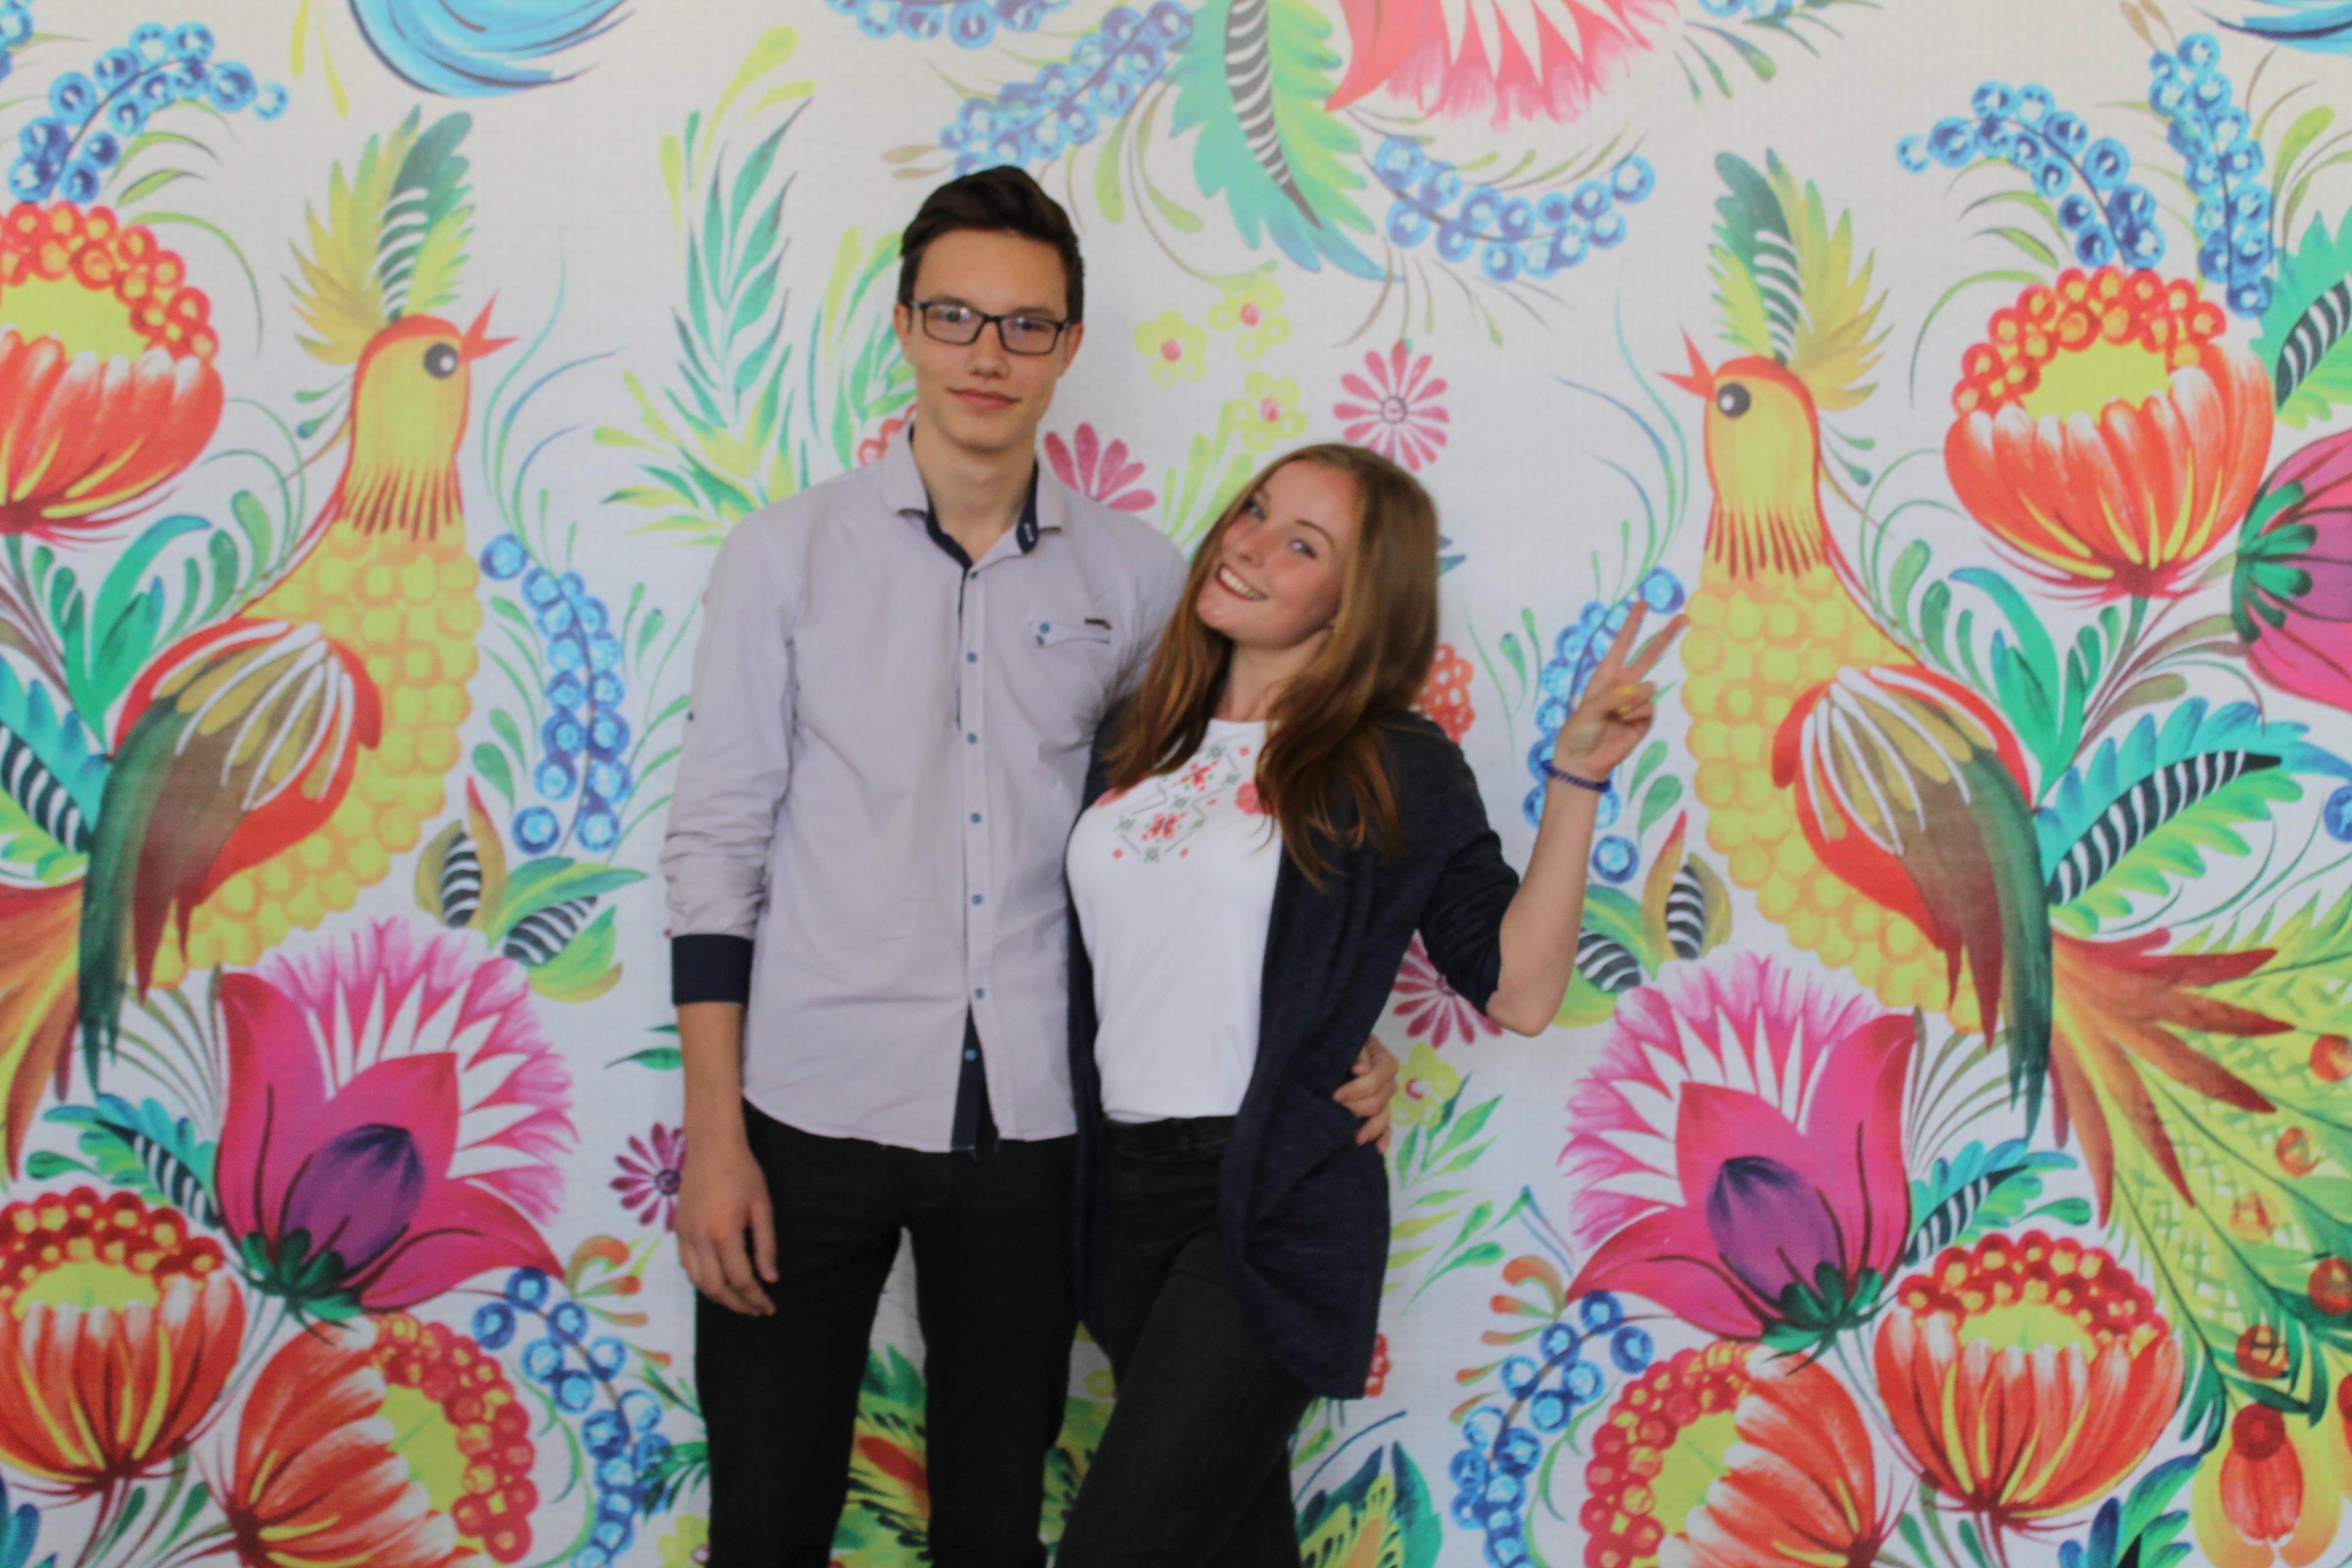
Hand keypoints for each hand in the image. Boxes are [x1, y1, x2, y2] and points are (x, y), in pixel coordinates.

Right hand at [675, 1125, 777, 1315]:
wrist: (711, 1147)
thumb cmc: (743, 1173)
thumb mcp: (762, 1206)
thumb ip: (766, 1245)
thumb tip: (771, 1279)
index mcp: (724, 1232)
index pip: (741, 1279)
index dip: (756, 1298)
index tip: (769, 1307)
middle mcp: (700, 1238)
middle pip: (716, 1288)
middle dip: (737, 1305)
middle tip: (755, 1310)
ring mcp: (685, 1234)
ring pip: (697, 1281)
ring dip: (718, 1297)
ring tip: (738, 1301)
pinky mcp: (678, 1229)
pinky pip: (686, 1265)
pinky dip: (702, 1280)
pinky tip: (717, 1280)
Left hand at [1336, 1037, 1398, 1152]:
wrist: (1336, 1049)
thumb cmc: (1343, 1044)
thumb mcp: (1350, 1043)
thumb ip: (1357, 1053)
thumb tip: (1362, 1071)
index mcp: (1384, 1062)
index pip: (1378, 1079)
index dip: (1358, 1089)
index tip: (1335, 1096)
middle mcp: (1388, 1082)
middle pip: (1379, 1100)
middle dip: (1357, 1108)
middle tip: (1336, 1111)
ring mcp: (1385, 1099)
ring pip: (1383, 1117)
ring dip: (1371, 1128)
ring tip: (1356, 1139)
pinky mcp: (1379, 1111)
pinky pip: (1387, 1127)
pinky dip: (1384, 1137)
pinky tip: (1379, 1149)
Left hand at [1553, 602, 1686, 778]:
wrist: (1584, 760)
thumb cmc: (1579, 731)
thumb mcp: (1590, 709)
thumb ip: (1616, 696)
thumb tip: (1646, 689)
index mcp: (1607, 675)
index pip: (1623, 644)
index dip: (1632, 624)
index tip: (1642, 603)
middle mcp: (1624, 684)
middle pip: (1649, 655)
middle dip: (1665, 635)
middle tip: (1683, 617)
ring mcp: (1636, 701)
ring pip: (1647, 690)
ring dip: (1632, 703)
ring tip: (1614, 718)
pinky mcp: (1644, 719)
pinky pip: (1648, 710)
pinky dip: (1637, 717)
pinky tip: (1624, 726)